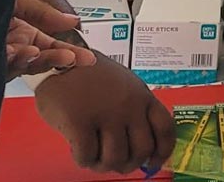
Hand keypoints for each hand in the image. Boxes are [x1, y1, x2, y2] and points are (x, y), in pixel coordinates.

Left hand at [6, 0, 98, 78]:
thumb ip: (43, 12)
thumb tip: (73, 21)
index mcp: (19, 30)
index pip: (50, 46)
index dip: (69, 51)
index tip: (87, 57)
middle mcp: (11, 45)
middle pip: (40, 60)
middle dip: (57, 60)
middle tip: (71, 58)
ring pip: (24, 67)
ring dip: (35, 61)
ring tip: (38, 52)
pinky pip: (4, 70)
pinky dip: (14, 62)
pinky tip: (18, 52)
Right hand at [35, 54, 175, 173]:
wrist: (58, 58)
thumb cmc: (91, 76)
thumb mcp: (125, 85)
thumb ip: (137, 111)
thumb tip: (145, 150)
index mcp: (142, 96)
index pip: (165, 129)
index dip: (162, 152)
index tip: (154, 163)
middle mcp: (128, 105)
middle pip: (141, 151)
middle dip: (129, 164)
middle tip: (116, 163)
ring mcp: (105, 114)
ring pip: (114, 159)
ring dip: (103, 164)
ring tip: (94, 156)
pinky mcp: (80, 123)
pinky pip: (87, 157)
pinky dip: (83, 160)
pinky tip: (78, 149)